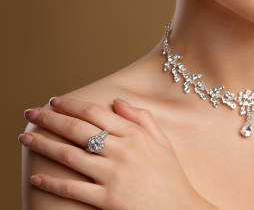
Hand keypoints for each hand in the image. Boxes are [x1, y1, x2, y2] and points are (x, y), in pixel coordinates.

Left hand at [20, 96, 215, 208]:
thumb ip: (142, 119)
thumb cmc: (171, 177)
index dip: (72, 105)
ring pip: (70, 155)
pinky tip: (37, 178)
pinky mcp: (107, 199)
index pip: (96, 113)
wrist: (181, 209)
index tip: (55, 101)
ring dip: (44, 145)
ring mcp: (114, 175)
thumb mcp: (163, 142)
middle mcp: (122, 151)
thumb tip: (118, 101)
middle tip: (30, 113)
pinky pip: (73, 189)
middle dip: (51, 119)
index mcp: (135, 135)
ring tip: (26, 139)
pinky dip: (52, 183)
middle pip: (78, 129)